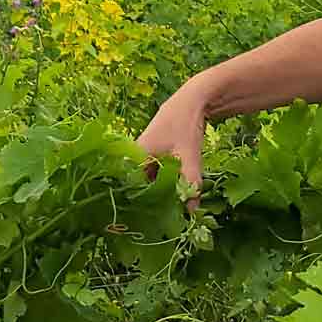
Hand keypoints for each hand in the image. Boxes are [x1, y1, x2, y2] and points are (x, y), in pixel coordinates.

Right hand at [136, 82, 208, 210]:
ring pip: (148, 178)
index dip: (133, 203)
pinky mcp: (156, 151)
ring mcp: (146, 152)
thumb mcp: (189, 156)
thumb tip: (191, 211)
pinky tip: (172, 197)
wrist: (194, 98)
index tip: (140, 222)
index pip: (127, 186)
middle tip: (156, 223)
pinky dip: (163, 183)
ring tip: (164, 215)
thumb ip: (190, 182)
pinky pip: (155, 172)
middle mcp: (136, 154)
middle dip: (147, 201)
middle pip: (138, 184)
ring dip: (157, 192)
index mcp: (136, 155)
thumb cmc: (186, 125)